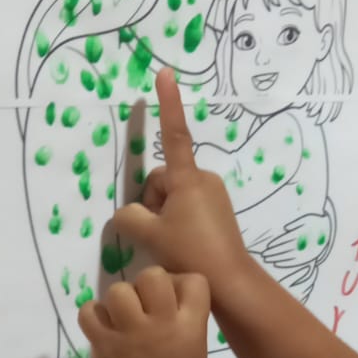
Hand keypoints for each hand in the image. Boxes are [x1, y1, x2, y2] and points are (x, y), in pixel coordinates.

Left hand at [78, 266, 209, 357]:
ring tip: (122, 318)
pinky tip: (103, 326)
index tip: (173, 299)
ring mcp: (130, 332)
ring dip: (120, 300)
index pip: (193, 280)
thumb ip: (187, 316)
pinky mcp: (103, 342)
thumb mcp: (196, 346)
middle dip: (147, 286)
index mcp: (190, 326)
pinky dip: (93, 315)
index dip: (181, 284)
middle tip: (145, 306)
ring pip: (120, 290)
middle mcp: (161, 323)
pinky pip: (90, 310)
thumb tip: (168, 291)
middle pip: (152, 275)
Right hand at [112, 70, 249, 293]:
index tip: (165, 74)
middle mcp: (202, 180)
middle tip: (157, 234)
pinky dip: (176, 224)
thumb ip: (128, 218)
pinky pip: (185, 209)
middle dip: (152, 203)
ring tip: (171, 245)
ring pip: (171, 198)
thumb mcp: (149, 235)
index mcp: (187, 178)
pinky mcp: (217, 213)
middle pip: (161, 181)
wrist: (230, 283)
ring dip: (163, 216)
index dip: (167, 103)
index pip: (173, 134)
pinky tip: (180, 248)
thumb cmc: (190, 253)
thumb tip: (127, 214)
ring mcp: (212, 196)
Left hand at [260, 213, 332, 270]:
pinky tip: (276, 263)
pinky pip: (295, 262)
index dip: (276, 244)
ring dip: (276, 258)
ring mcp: (307, 252)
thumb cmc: (315, 221)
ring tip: (267, 259)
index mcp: (304, 234)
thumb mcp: (307, 218)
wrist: (329, 229)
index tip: (267, 247)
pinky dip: (284, 263)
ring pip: (289, 257)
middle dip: (273, 253)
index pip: (286, 241)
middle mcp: (305, 244)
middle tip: (263, 255)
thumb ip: (296, 224)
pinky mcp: (308, 258)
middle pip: (286, 249)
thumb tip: (286, 229)